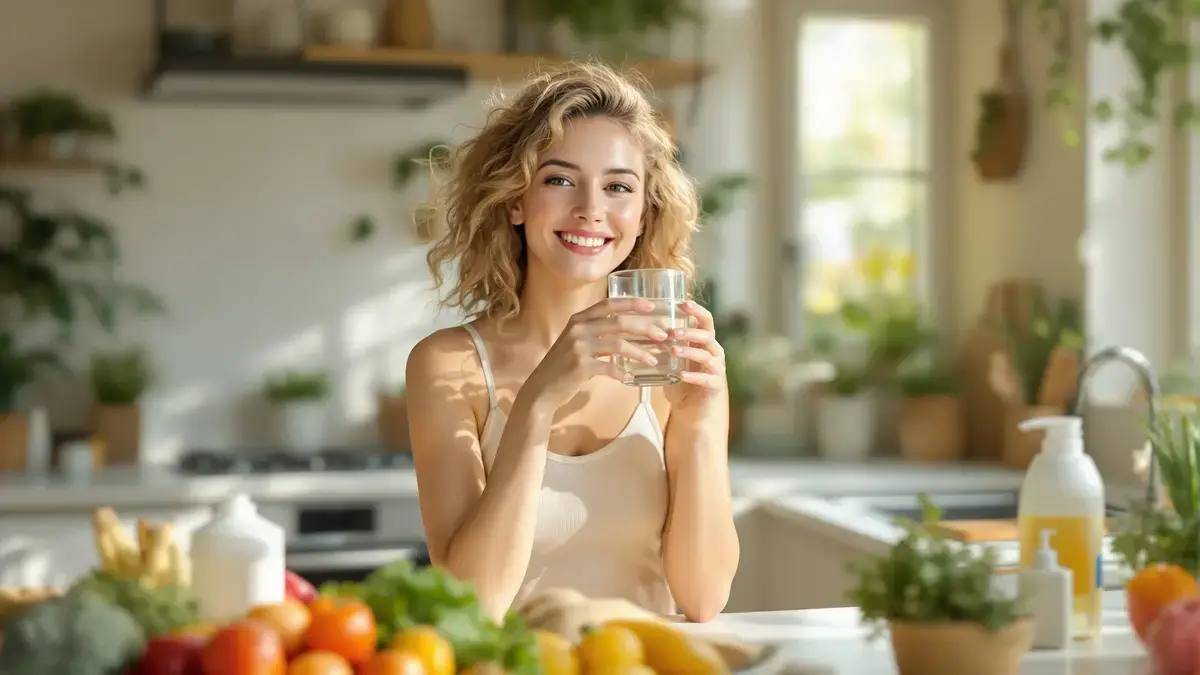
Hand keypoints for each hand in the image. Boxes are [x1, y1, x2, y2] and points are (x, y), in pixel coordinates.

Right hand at [524, 297, 668, 409]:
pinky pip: (609, 368)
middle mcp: (578, 328)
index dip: (632, 303)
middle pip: (619, 322)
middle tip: (663, 336)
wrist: (542, 388)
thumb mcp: (577, 342)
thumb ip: (598, 334)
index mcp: (579, 319)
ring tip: (653, 360)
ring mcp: (578, 347)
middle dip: (645, 328)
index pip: (609, 304)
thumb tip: (628, 333)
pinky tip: (630, 378)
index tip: (652, 305)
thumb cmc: (563, 365)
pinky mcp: (580, 366)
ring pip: (618, 345)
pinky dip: (622, 373)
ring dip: (640, 352)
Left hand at [664, 301, 726, 409]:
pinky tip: (681, 375)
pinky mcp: (716, 385)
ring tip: (673, 351)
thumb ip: (662, 346)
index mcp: (705, 342)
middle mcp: (714, 352)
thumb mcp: (671, 360)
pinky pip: (707, 379)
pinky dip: (694, 376)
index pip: (705, 320)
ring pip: (707, 355)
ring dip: (689, 352)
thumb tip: (642, 331)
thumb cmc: (682, 380)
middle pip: (707, 335)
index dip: (697, 310)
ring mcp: (717, 368)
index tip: (683, 303)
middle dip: (689, 332)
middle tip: (672, 332)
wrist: (693, 409)